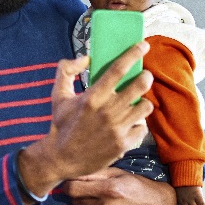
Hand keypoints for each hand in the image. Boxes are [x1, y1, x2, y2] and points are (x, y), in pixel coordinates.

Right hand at [19, 42, 154, 196]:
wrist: (61, 159)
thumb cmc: (61, 124)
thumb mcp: (58, 95)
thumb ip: (66, 71)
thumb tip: (85, 58)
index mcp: (92, 97)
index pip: (118, 70)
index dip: (133, 54)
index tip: (143, 45)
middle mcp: (107, 112)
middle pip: (140, 85)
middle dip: (146, 77)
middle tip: (144, 76)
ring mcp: (117, 129)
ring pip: (146, 106)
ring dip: (143, 102)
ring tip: (136, 102)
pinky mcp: (124, 145)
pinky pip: (142, 128)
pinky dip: (138, 124)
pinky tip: (129, 123)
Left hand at [62, 167, 176, 204]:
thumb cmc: (138, 187)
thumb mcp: (119, 174)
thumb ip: (95, 173)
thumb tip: (73, 172)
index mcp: (109, 189)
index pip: (72, 189)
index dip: (68, 185)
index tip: (71, 183)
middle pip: (76, 202)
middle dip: (78, 196)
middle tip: (88, 192)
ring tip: (98, 203)